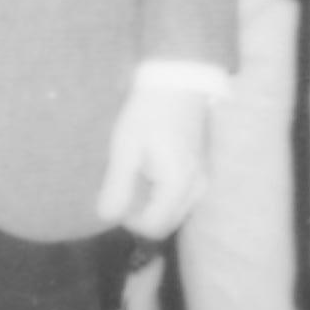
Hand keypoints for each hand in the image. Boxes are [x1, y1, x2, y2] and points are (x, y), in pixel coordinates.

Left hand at [98, 84, 211, 239]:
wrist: (179, 82)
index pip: (153, 227)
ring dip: (152, 203)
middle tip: (124, 185)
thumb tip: (107, 217)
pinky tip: (150, 167)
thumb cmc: (149, 113)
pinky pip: (180, 197)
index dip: (129, 221)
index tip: (116, 196)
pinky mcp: (201, 170)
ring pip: (174, 211)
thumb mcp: (126, 149)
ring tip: (137, 173)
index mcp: (179, 185)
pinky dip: (163, 192)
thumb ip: (117, 186)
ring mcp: (203, 180)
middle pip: (165, 223)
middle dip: (142, 214)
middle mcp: (197, 188)